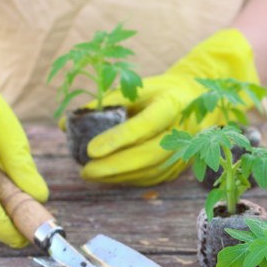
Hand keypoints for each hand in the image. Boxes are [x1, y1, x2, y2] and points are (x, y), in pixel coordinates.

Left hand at [75, 29, 259, 184]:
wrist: (200, 102)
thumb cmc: (162, 91)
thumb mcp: (138, 86)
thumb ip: (105, 103)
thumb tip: (66, 123)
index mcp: (173, 103)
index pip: (144, 124)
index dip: (117, 139)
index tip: (90, 149)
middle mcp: (183, 131)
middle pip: (148, 154)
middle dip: (114, 166)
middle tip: (85, 170)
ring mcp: (184, 152)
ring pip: (150, 171)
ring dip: (118, 176)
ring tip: (90, 173)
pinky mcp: (180, 167)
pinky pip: (152, 178)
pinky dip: (128, 179)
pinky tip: (109, 176)